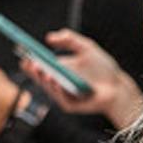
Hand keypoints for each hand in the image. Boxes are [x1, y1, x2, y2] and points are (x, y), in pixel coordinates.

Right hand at [19, 29, 142, 129]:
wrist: (117, 86)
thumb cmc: (103, 68)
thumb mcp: (87, 48)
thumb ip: (70, 39)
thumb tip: (49, 37)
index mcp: (59, 69)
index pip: (40, 65)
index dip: (31, 60)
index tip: (24, 53)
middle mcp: (58, 83)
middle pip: (41, 77)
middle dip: (34, 71)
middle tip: (29, 63)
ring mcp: (63, 95)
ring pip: (50, 89)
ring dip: (45, 81)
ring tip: (43, 71)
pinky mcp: (70, 105)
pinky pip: (61, 98)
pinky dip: (58, 91)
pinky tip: (57, 82)